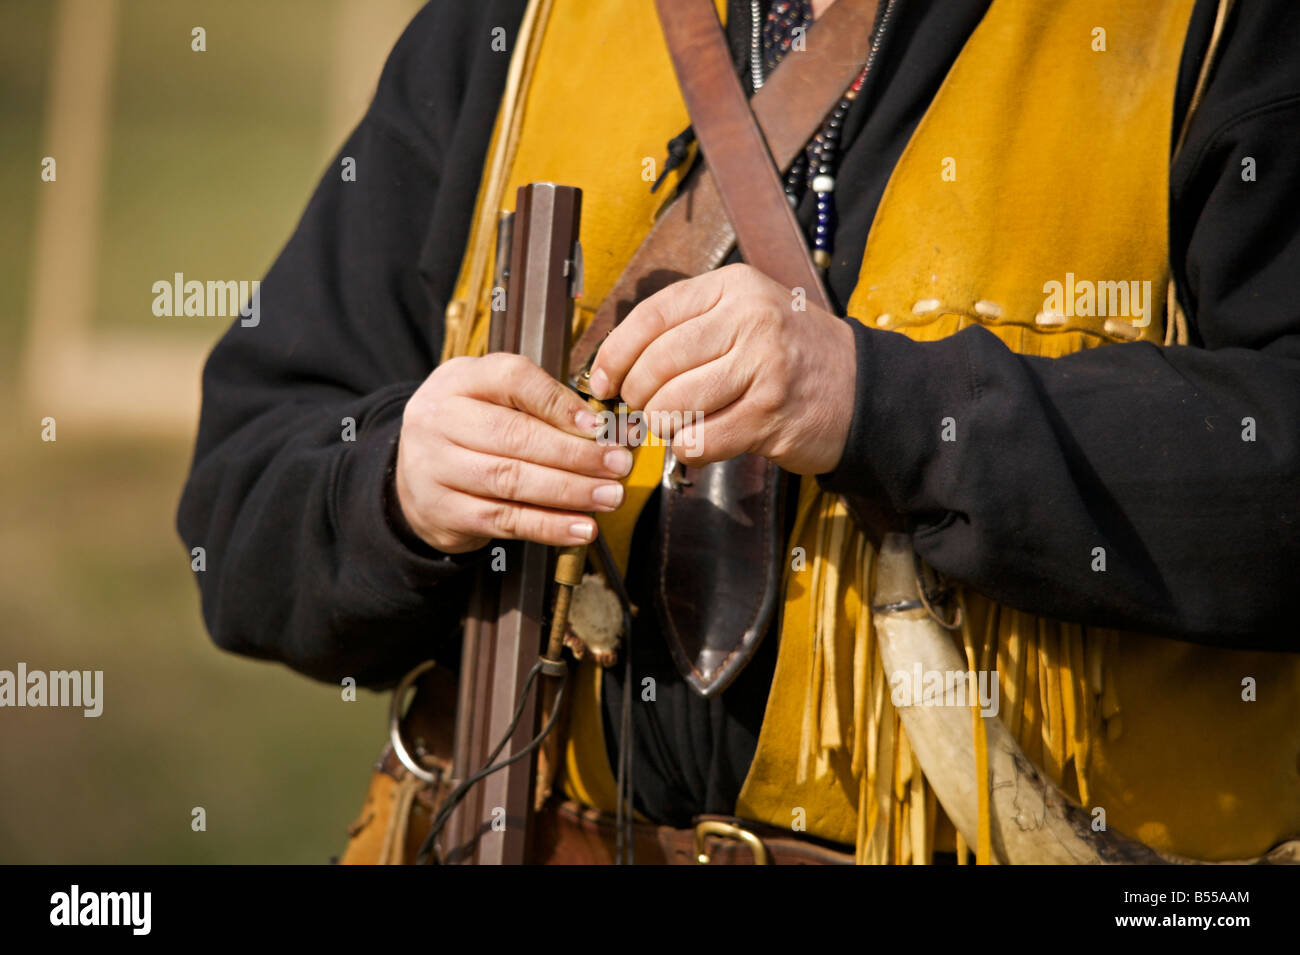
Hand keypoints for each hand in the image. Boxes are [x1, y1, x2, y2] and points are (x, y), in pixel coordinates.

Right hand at [396, 353, 633, 553]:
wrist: (413, 479)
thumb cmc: (472, 432)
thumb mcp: (494, 401)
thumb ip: (541, 405)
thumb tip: (608, 430)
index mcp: (459, 379)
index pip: (513, 379)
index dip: (560, 403)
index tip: (601, 426)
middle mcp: (439, 419)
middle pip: (516, 435)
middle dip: (576, 453)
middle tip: (619, 465)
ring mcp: (435, 467)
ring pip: (512, 479)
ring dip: (570, 491)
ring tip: (609, 496)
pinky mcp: (443, 511)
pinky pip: (505, 520)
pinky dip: (549, 526)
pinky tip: (581, 527)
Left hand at [587, 263, 856, 473]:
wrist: (859, 387)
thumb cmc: (788, 354)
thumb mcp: (744, 314)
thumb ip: (689, 327)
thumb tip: (617, 363)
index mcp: (734, 288)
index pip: (652, 316)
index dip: (616, 353)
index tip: (603, 381)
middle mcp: (750, 319)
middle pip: (659, 364)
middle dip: (639, 396)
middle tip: (645, 410)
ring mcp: (764, 367)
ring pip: (676, 404)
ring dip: (663, 426)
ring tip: (674, 426)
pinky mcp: (771, 414)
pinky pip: (702, 439)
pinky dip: (688, 448)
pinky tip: (697, 443)